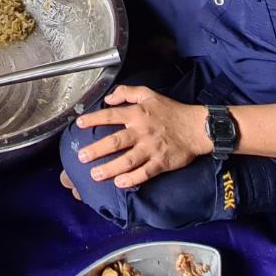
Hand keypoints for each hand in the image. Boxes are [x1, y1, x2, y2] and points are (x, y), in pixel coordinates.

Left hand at [74, 86, 212, 188]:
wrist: (196, 128)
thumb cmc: (172, 111)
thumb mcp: (149, 94)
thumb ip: (127, 92)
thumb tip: (109, 98)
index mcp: (138, 114)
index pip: (111, 116)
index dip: (93, 119)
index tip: (79, 124)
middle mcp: (142, 131)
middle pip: (115, 141)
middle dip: (96, 150)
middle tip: (81, 157)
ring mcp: (151, 148)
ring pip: (127, 160)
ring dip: (109, 168)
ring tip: (95, 174)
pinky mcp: (161, 162)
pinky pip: (144, 173)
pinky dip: (132, 179)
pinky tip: (120, 183)